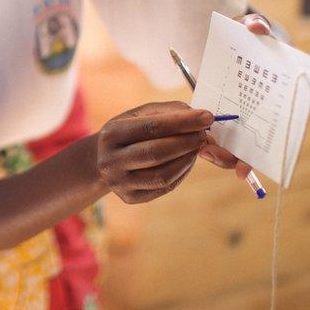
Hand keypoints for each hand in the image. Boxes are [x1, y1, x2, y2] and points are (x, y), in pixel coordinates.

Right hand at [96, 101, 212, 203]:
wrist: (103, 160)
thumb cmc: (127, 132)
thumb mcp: (138, 115)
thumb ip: (168, 111)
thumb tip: (199, 117)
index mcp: (111, 134)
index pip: (151, 127)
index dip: (182, 122)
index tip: (207, 117)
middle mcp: (110, 161)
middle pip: (156, 152)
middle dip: (186, 142)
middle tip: (204, 133)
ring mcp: (119, 182)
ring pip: (162, 175)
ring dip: (187, 159)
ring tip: (196, 146)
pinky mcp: (130, 197)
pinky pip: (164, 187)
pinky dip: (182, 172)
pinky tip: (186, 160)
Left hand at [197, 11, 274, 179]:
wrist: (238, 36)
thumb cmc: (252, 34)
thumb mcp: (255, 28)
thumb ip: (258, 26)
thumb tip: (257, 28)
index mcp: (279, 96)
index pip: (279, 129)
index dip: (267, 152)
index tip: (246, 167)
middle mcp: (264, 110)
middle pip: (257, 145)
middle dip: (239, 158)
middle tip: (222, 161)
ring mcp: (244, 113)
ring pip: (237, 143)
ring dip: (224, 154)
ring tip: (206, 152)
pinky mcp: (224, 111)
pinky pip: (220, 132)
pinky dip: (213, 142)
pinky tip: (201, 147)